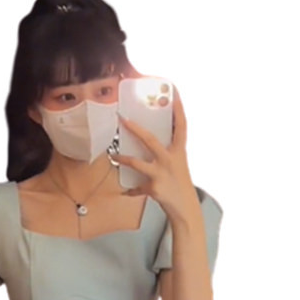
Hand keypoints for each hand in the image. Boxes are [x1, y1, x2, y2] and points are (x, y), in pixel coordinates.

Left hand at [113, 85, 200, 224]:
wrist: (186, 209)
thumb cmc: (180, 184)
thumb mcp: (178, 164)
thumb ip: (167, 152)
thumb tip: (149, 141)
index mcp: (180, 151)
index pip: (181, 125)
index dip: (178, 107)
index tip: (173, 90)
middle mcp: (171, 160)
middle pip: (150, 140)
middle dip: (135, 129)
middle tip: (122, 118)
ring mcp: (161, 174)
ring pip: (137, 163)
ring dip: (122, 158)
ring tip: (113, 156)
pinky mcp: (154, 188)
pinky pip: (137, 188)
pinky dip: (131, 190)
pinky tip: (125, 192)